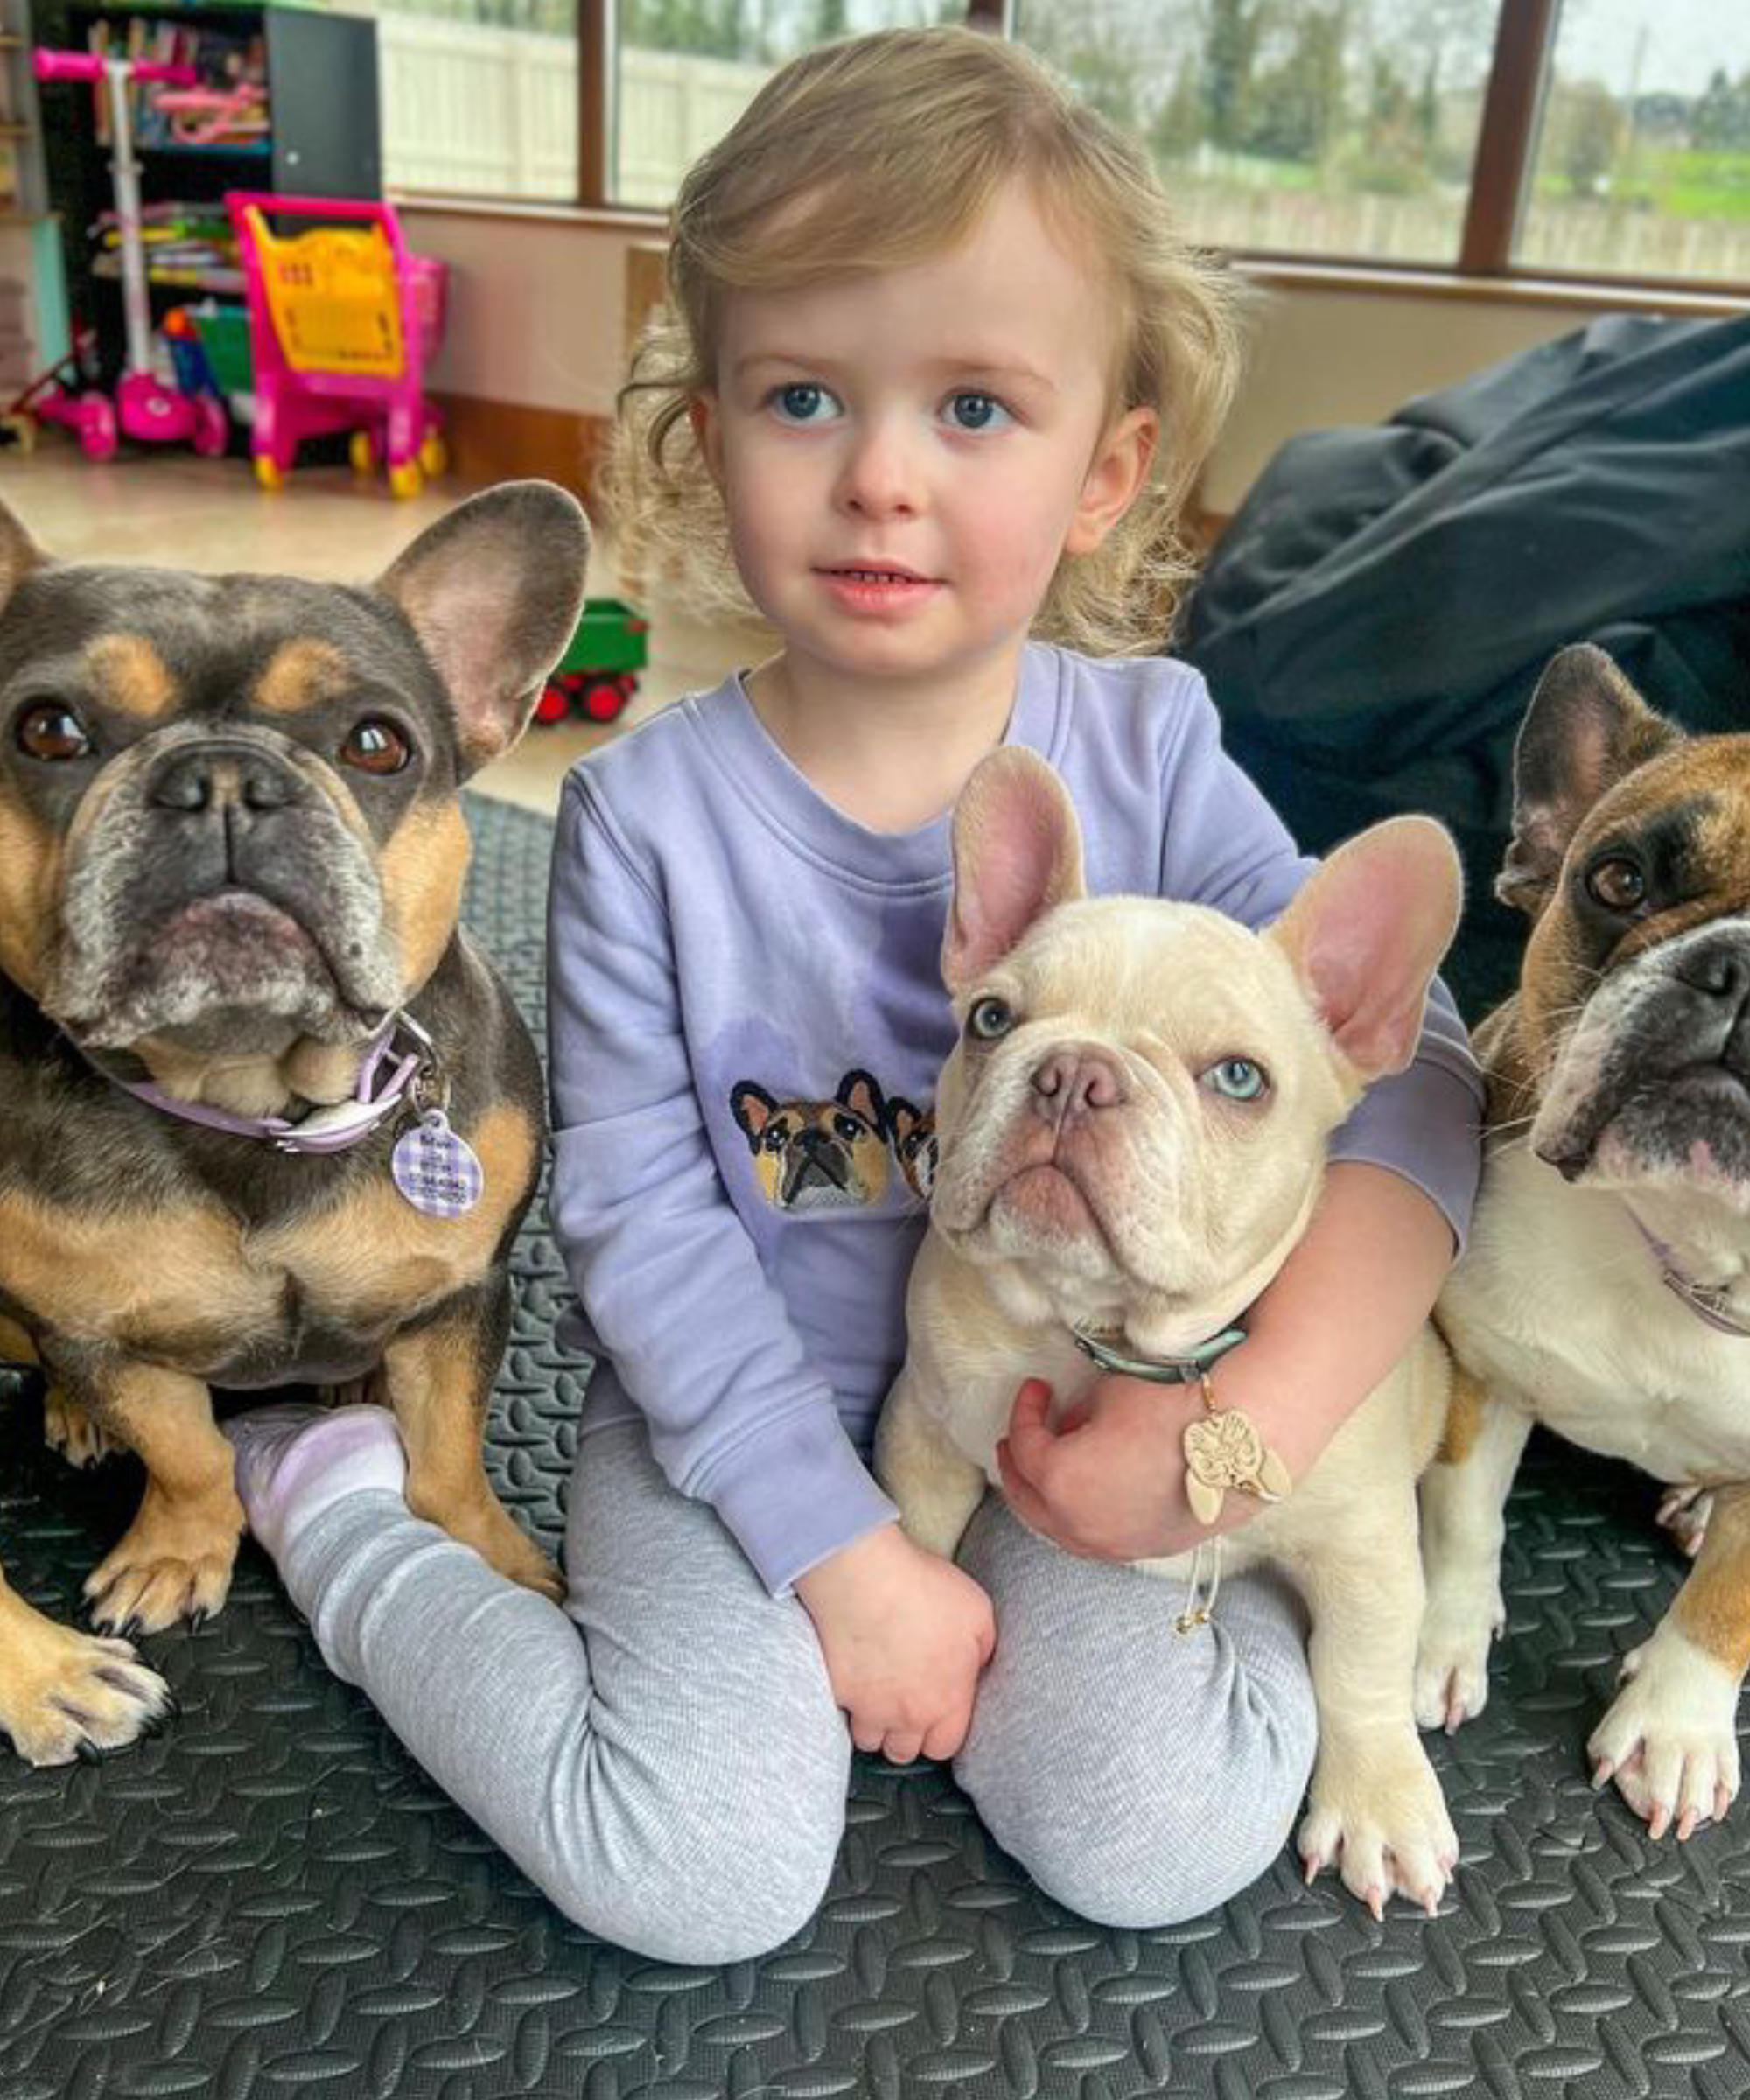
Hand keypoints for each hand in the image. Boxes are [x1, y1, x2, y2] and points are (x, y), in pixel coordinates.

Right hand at [795, 1523, 994, 1762]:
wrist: (864, 1579)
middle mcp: (906, 1715)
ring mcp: (867, 1707)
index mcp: (947, 1700)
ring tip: (877, 1696)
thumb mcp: (979, 1613)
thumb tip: (979, 1663)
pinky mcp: (835, 1691)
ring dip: (873, 1724)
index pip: (945, 1747)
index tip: (938, 1713)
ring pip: (869, 1739)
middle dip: (906, 1735)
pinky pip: (840, 1712)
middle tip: (907, 1706)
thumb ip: (984, 1649)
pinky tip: (851, 1679)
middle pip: (903, 1752)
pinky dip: (845, 1702)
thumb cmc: (923, 1590)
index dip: (942, 1732)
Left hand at [997, 1373, 1220, 1559]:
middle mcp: (1078, 1525)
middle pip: (1027, 1499)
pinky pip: (1092, 1538)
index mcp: (1061, 1482)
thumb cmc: (1171, 1411)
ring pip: (1057, 1527)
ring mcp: (1111, 1546)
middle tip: (1018, 1437)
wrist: (1240, 1446)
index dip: (1025, 1411)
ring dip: (1045, 1496)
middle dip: (1018, 1465)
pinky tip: (1088, 1491)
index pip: (1025, 1446)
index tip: (1037, 1388)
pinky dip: (1077, 1515)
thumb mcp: (1109, 1395)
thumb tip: (1069, 1423)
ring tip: (1049, 1466)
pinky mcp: (1142, 1551)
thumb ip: (1076, 1413)